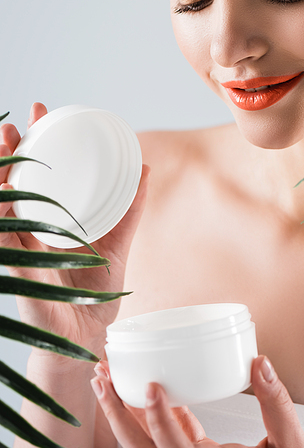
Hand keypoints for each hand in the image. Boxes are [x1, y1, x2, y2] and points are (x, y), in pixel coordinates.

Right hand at [0, 102, 149, 354]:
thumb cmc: (95, 293)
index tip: (42, 111)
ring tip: (6, 139)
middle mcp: (28, 228)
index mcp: (49, 219)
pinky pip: (0, 232)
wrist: (87, 336)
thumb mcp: (116, 242)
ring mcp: (17, 245)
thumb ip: (129, 209)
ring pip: (0, 199)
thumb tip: (145, 168)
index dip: (37, 141)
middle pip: (13, 179)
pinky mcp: (12, 265)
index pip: (37, 171)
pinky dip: (0, 207)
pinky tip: (2, 186)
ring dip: (0, 169)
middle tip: (22, 118)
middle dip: (13, 146)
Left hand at [92, 355, 303, 447]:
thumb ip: (277, 402)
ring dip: (125, 416)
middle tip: (102, 377)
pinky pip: (170, 441)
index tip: (151, 387)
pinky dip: (154, 416)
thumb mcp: (296, 442)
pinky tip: (153, 392)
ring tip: (109, 380)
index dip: (160, 423)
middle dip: (118, 417)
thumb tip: (258, 362)